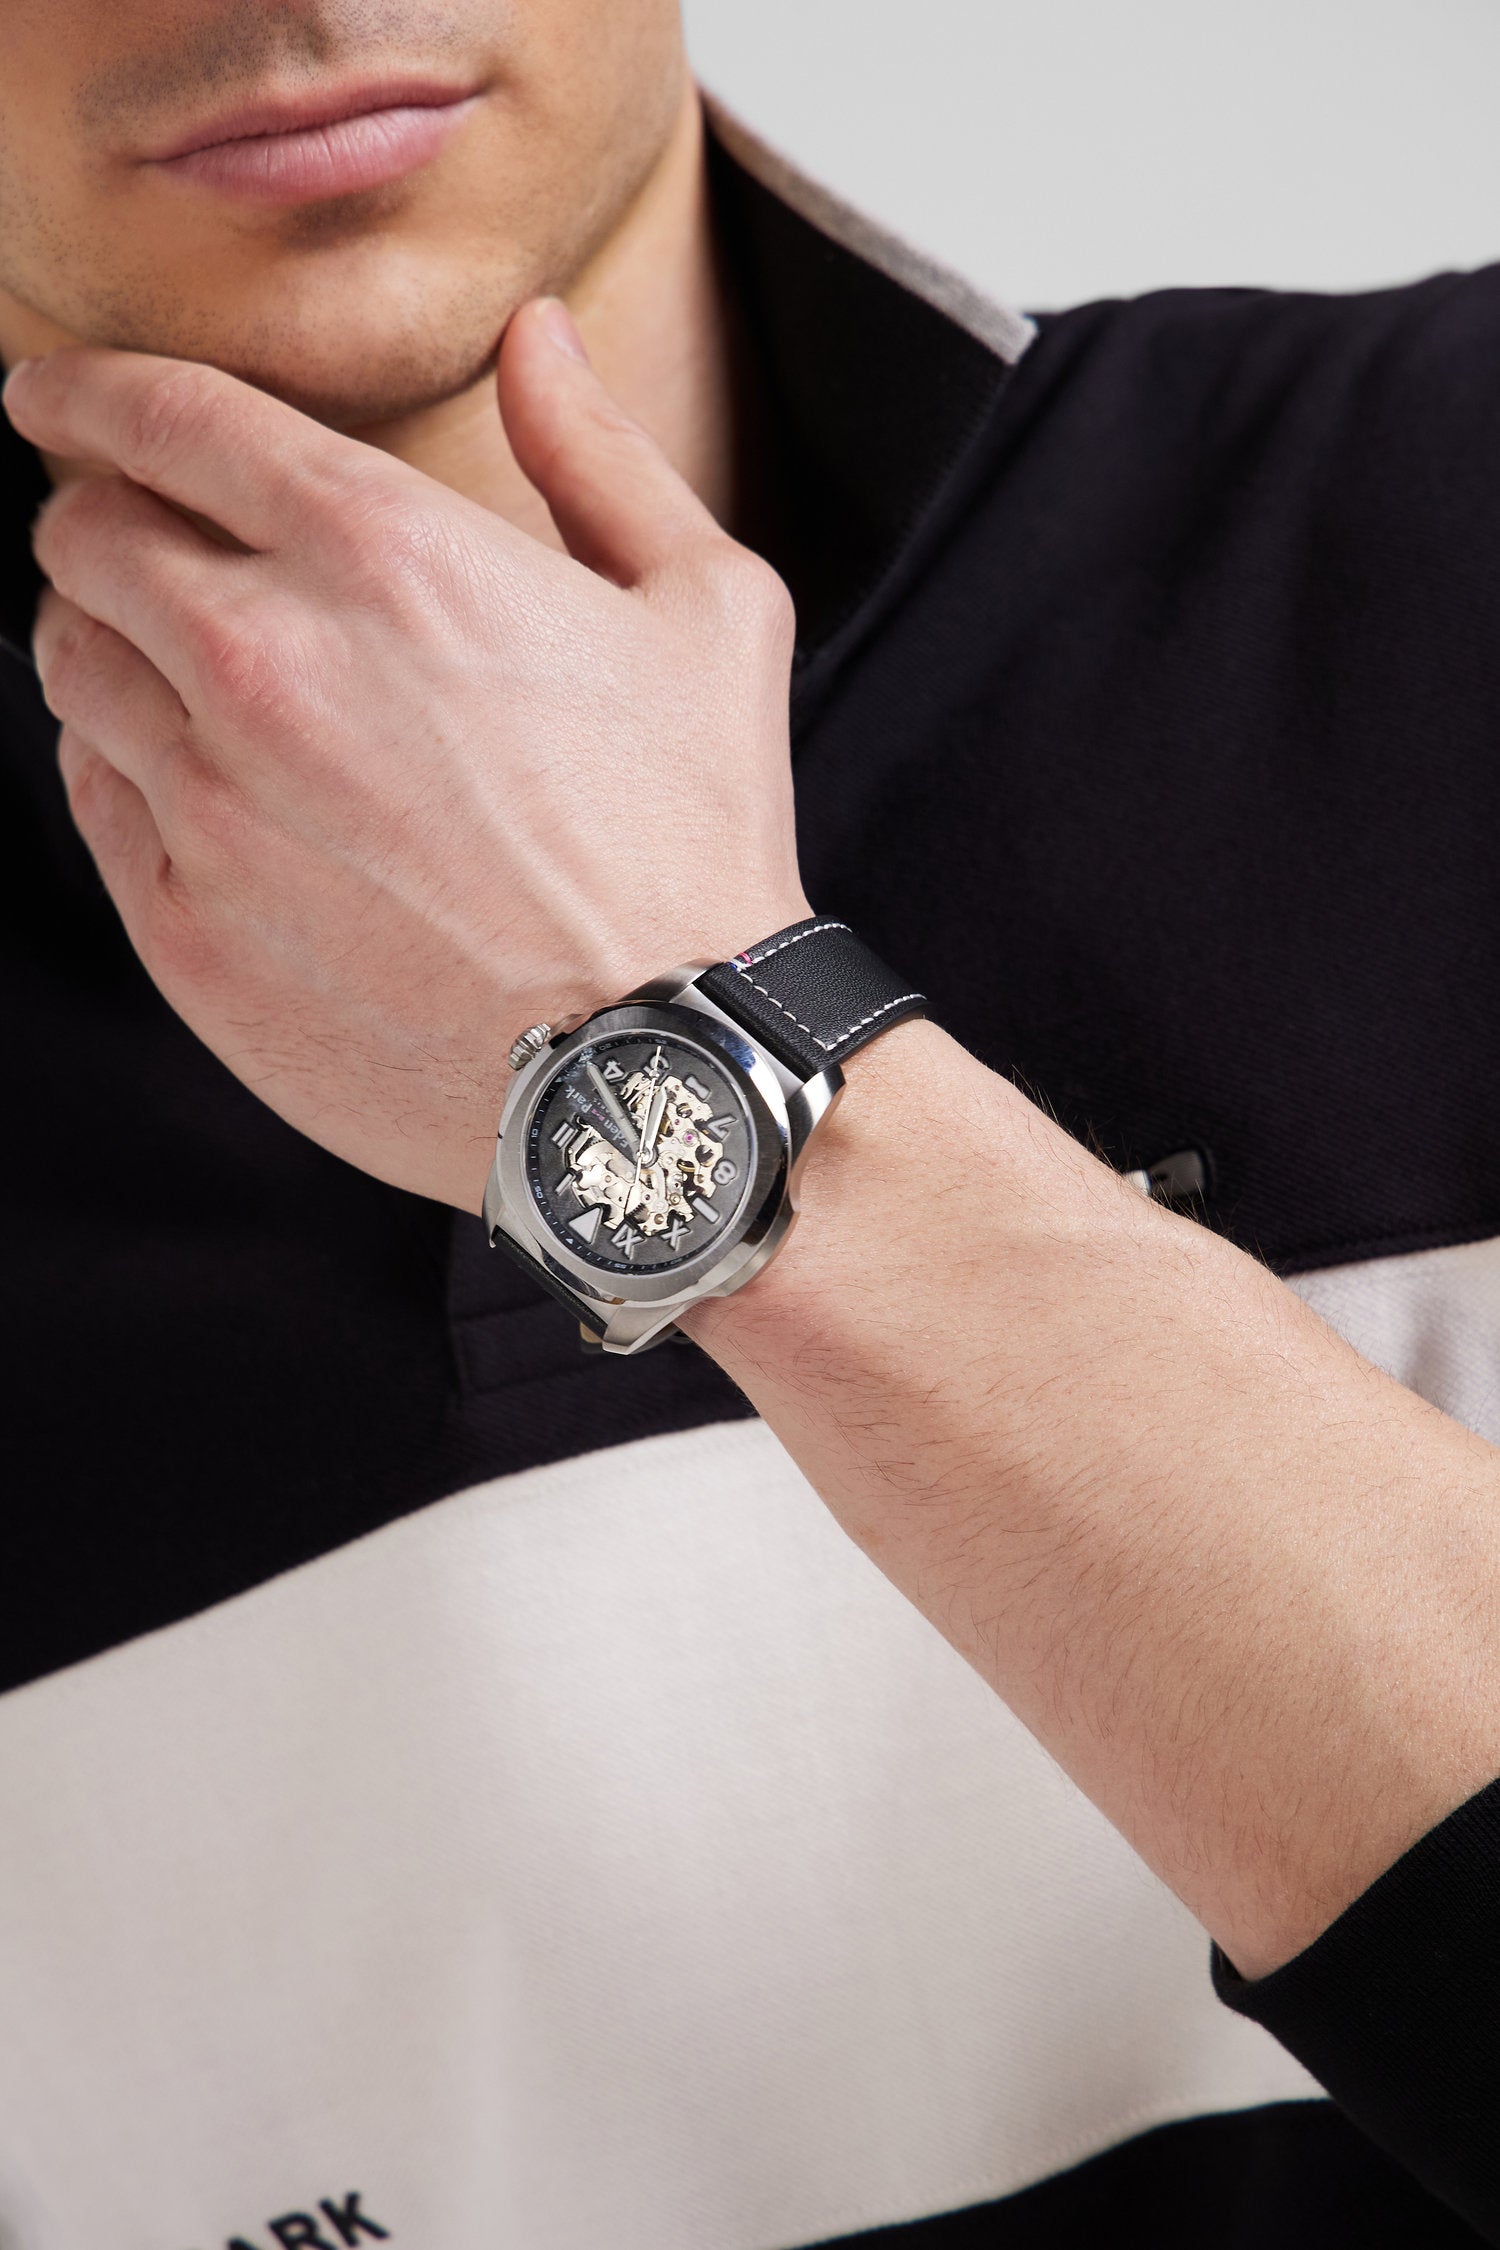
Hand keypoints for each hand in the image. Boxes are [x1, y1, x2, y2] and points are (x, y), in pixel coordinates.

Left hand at [3, 301, 808, 1211]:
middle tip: (127, 537)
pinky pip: (91, 803)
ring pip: (70, 667)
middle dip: (94, 516)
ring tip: (162, 663)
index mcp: (383, 553)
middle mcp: (264, 663)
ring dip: (100, 640)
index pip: (164, 421)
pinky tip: (187, 781)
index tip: (49, 393)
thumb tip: (539, 341)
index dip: (86, 392)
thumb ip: (599, 457)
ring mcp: (210, 807)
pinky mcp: (185, 931)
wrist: (660, 1066)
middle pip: (83, 537)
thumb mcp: (704, 611)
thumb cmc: (693, 841)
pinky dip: (118, 766)